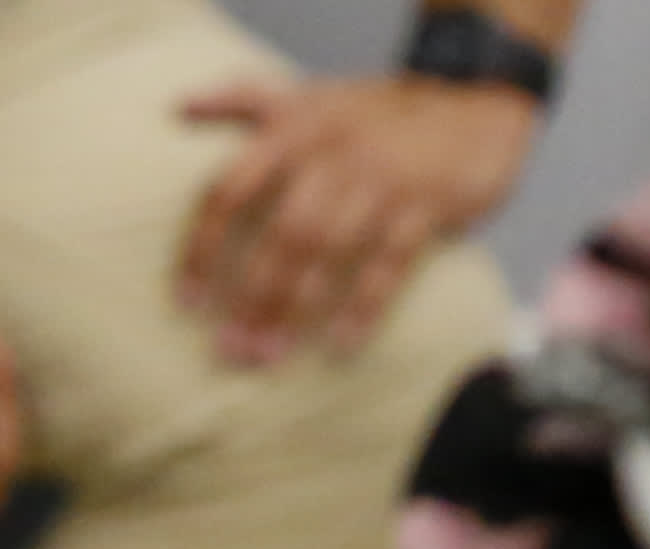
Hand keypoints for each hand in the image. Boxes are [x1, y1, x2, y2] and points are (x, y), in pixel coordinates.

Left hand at [177, 75, 531, 367]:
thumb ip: (242, 100)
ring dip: (296, 308)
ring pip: (330, 250)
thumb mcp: (307, 95)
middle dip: (252, 296)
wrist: (473, 92)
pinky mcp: (430, 200)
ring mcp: (384, 177)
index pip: (230, 190)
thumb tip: (177, 105)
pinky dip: (364, 306)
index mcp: (293, 131)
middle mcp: (334, 153)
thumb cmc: (371, 111)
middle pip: (282, 233)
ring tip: (269, 355)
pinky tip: (341, 345)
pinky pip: (390, 262)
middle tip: (229, 350)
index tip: (187, 304)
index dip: (202, 249)